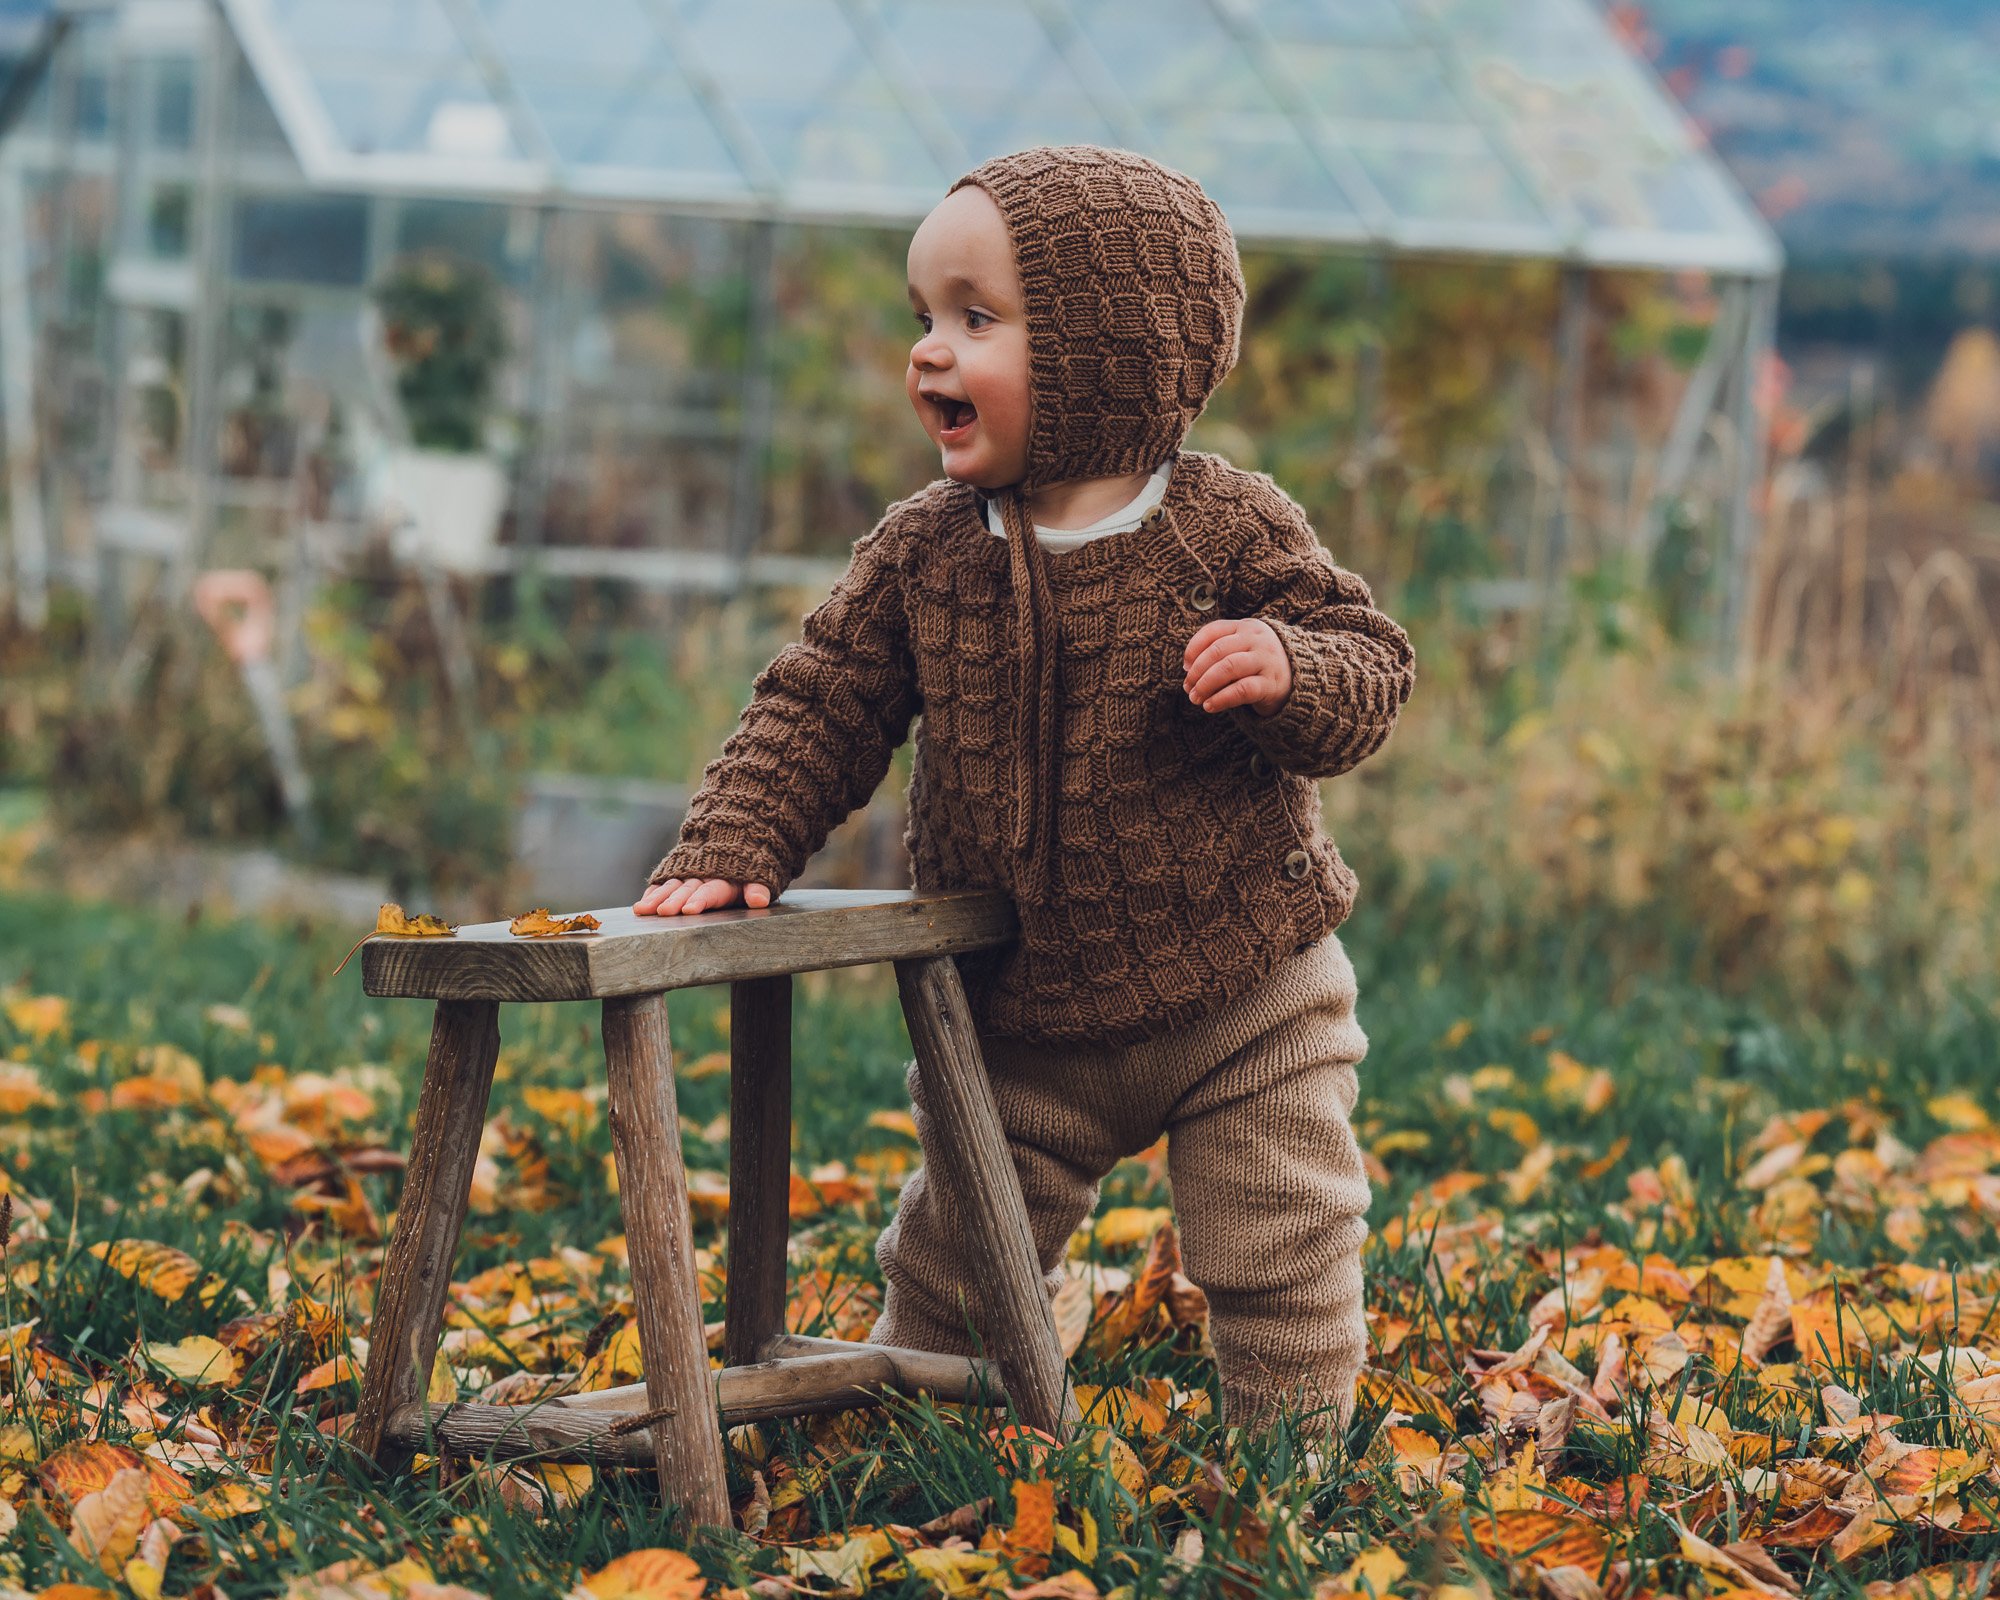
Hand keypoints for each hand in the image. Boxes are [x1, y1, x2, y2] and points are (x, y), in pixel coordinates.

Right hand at [633, 878, 772, 915]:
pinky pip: (663, 883)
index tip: (689, 909)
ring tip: (643, 910)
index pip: (712, 890)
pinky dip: (653, 893)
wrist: (734, 835)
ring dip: (657, 897)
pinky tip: (641, 905)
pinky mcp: (678, 873)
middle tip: (663, 912)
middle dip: (675, 900)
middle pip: (688, 889)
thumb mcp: (759, 876)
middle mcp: (704, 875)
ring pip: (672, 885)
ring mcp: (689, 873)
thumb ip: (758, 888)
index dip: (701, 899)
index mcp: (725, 879)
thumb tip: (760, 900)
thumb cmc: (747, 868)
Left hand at [1184, 617, 1292, 716]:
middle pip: (1218, 650)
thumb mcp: (1242, 649)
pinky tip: (1210, 706)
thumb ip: (1219, 651)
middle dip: (1197, 671)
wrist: (1299, 679)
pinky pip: (1241, 690)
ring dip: (1206, 684)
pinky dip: (1221, 698)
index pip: (1213, 631)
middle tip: (1188, 687)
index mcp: (1246, 627)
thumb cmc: (1259, 664)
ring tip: (1195, 698)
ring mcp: (1266, 660)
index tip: (1185, 667)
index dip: (1193, 648)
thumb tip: (1188, 667)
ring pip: (1228, 668)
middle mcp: (1257, 640)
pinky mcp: (1271, 683)